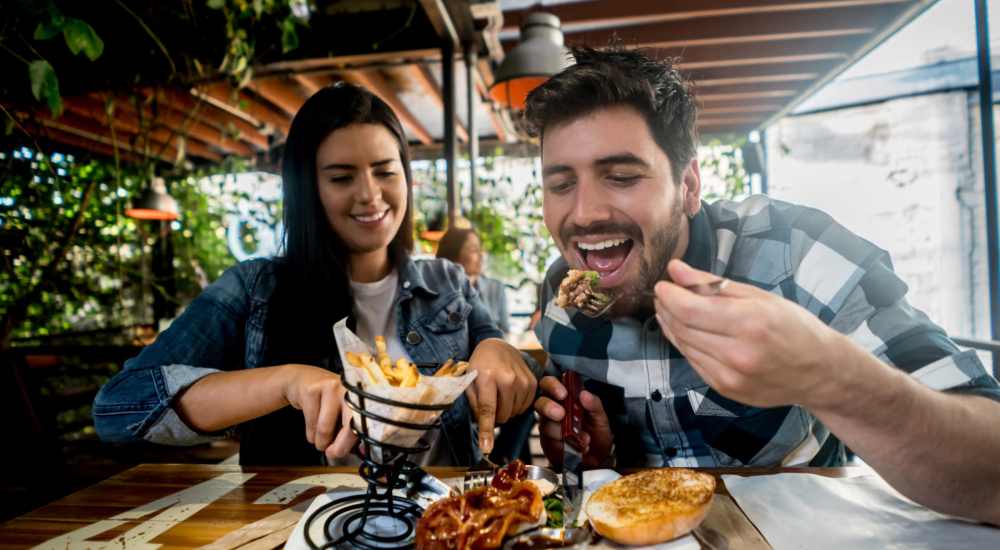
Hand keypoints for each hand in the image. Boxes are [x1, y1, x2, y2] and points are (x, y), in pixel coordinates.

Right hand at [281, 364, 356, 461]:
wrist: (302, 380)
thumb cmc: (326, 402)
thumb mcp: (342, 412)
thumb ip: (351, 430)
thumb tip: (360, 452)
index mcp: (361, 396)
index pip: (368, 420)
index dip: (365, 438)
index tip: (361, 451)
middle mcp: (349, 389)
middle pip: (350, 425)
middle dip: (341, 446)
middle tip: (334, 453)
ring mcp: (331, 387)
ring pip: (325, 428)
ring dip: (321, 442)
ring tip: (321, 441)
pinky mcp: (312, 390)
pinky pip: (311, 423)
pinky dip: (310, 435)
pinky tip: (312, 430)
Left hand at [466, 338, 537, 453]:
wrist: (497, 347)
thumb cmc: (480, 366)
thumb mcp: (469, 382)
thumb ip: (474, 404)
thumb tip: (484, 429)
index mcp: (487, 377)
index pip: (487, 410)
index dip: (487, 431)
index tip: (486, 448)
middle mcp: (508, 378)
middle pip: (503, 416)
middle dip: (495, 416)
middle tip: (489, 402)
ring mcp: (523, 380)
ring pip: (514, 413)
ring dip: (506, 410)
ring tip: (499, 394)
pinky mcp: (533, 382)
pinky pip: (525, 407)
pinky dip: (516, 405)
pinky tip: (510, 393)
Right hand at [534, 376, 613, 467]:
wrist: (597, 461)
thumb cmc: (597, 435)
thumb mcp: (601, 418)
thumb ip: (594, 405)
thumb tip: (584, 394)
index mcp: (566, 399)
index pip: (551, 384)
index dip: (553, 386)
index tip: (563, 393)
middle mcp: (554, 410)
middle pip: (540, 402)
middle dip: (548, 406)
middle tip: (561, 414)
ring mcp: (549, 427)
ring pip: (545, 424)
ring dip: (563, 431)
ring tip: (583, 438)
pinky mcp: (548, 444)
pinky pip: (551, 442)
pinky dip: (565, 445)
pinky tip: (578, 447)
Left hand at [654, 259, 844, 409]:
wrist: (820, 372)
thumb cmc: (794, 326)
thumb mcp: (759, 296)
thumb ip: (713, 284)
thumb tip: (676, 270)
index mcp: (750, 323)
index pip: (690, 310)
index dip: (669, 296)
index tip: (662, 284)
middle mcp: (738, 354)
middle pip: (683, 328)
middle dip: (667, 308)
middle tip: (663, 294)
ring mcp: (730, 377)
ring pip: (684, 346)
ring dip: (671, 326)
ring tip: (670, 309)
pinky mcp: (726, 389)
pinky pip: (693, 362)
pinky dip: (685, 344)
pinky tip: (685, 331)